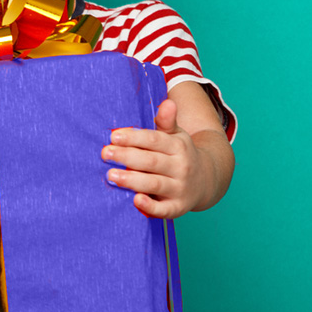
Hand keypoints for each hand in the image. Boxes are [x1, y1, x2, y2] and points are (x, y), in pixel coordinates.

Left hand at [101, 98, 216, 218]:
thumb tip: (168, 102)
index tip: (113, 136)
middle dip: (127, 156)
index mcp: (178, 147)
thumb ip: (167, 122)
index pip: (154, 140)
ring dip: (132, 180)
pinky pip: (164, 209)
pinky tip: (135, 200)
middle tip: (105, 153)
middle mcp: (181, 167)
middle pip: (151, 161)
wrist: (206, 182)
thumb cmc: (180, 155)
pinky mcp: (178, 207)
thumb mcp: (176, 136)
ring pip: (155, 183)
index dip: (134, 138)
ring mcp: (180, 188)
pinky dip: (150, 206)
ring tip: (111, 175)